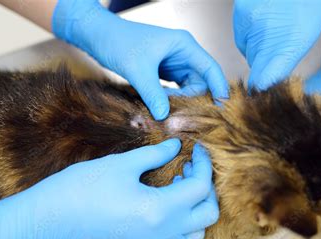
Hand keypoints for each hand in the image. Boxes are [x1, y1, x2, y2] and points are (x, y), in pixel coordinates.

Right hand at [0, 139, 218, 238]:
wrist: (50, 221)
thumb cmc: (82, 188)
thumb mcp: (121, 165)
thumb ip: (155, 154)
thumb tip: (176, 146)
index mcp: (160, 210)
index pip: (200, 188)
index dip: (204, 165)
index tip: (197, 149)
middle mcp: (162, 233)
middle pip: (207, 214)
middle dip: (207, 188)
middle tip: (190, 167)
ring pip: (196, 231)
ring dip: (196, 207)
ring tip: (178, 184)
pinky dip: (183, 222)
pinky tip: (165, 202)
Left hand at [52, 0, 228, 119]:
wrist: (98, 36)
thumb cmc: (119, 43)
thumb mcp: (138, 70)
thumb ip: (153, 93)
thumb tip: (165, 117)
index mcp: (184, 45)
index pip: (211, 69)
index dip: (219, 89)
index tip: (222, 109)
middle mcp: (182, 54)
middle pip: (200, 83)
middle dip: (193, 101)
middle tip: (181, 119)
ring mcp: (173, 63)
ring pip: (188, 89)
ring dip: (181, 103)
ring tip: (169, 116)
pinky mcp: (163, 72)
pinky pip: (175, 90)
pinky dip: (171, 101)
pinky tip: (161, 110)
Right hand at [234, 0, 320, 90]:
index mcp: (289, 43)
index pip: (265, 82)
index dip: (265, 92)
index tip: (271, 97)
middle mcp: (265, 37)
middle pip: (258, 72)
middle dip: (268, 74)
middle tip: (282, 65)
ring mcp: (249, 25)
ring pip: (250, 56)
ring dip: (262, 56)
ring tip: (279, 37)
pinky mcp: (240, 15)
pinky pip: (243, 40)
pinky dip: (253, 41)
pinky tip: (269, 26)